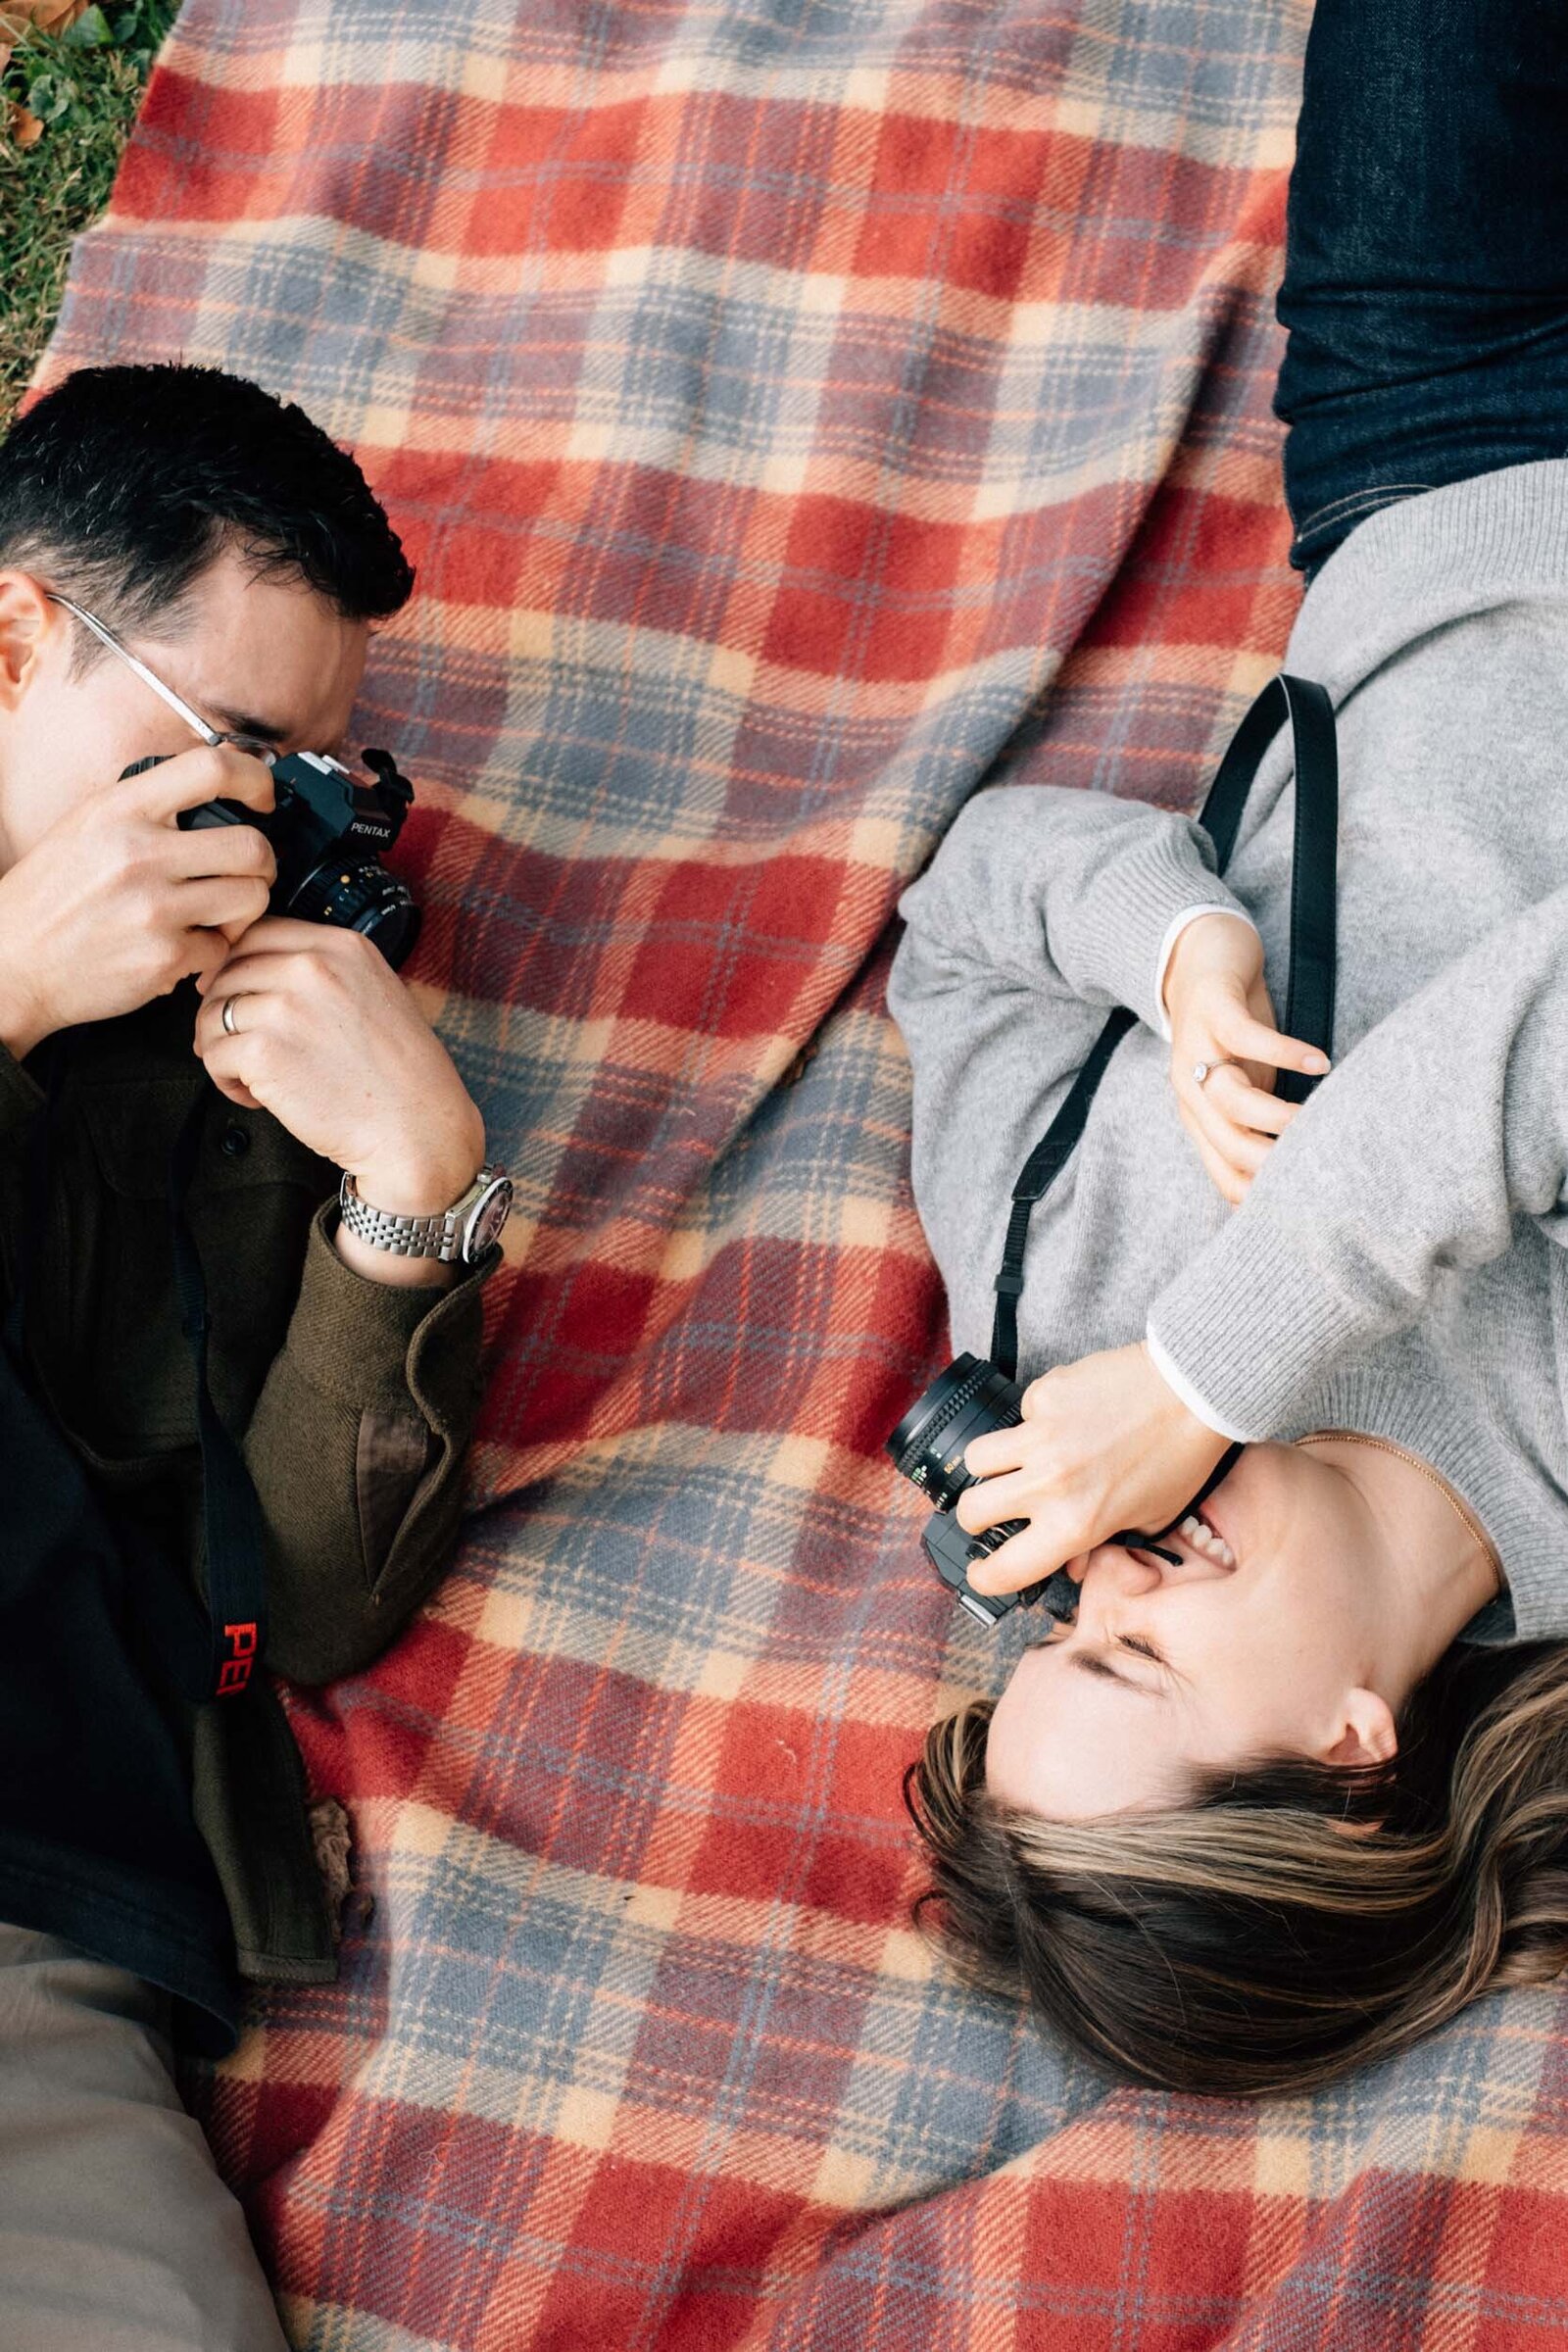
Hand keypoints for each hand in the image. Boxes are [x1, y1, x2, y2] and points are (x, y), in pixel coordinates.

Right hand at [0, 745, 275, 1057]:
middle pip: (253, 846)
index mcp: (121, 809)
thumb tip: (214, 785)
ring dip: (244, 910)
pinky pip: (223, 947)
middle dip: (262, 863)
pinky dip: (212, 951)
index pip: (212, 768)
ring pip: (252, 898)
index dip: (255, 778)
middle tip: (248, 873)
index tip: (262, 797)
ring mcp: (154, 907)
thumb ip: (147, 806)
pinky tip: (184, 947)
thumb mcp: (87, 826)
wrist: (13, 962)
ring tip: (216, 914)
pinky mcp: (165, 957)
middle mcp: (139, 853)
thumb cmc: (51, 896)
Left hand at [194, 918, 484, 1213]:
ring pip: (213, 1013)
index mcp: (343, 947)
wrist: (418, 1130)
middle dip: (221, 1009)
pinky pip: (214, 1055)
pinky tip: (257, 1096)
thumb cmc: (404, 1077)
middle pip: (228, 971)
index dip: (237, 966)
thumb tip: (259, 975)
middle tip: (235, 1043)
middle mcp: (313, 967)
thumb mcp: (379, 994)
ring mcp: (286, 1007)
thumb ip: (326, 974)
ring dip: (221, 1047)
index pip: (259, 933)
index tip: (237, 993)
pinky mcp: (264, 1052)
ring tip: (251, 1076)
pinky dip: (227, 1081)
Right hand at [953, 1341, 1229, 1595]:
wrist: (1193, 1391)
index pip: (1006, 1569)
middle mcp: (1050, 1482)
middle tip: (993, 1513)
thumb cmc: (1180, 1457)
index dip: (985, 1579)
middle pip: (972, 1512)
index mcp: (1077, 1523)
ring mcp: (1041, 1435)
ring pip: (976, 1459)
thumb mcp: (1150, 1520)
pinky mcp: (1044, 1394)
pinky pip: (1019, 1413)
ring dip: (989, 1468)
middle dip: (977, 1519)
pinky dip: (1033, 1421)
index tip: (984, 1573)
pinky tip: (1065, 1418)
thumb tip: (1069, 1561)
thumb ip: (1102, 1545)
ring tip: (1013, 1464)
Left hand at [1163, 912, 1328, 1205]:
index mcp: (1199, 1117)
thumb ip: (1263, 1122)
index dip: (1260, 1196)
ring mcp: (1198, 1049)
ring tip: (1318, 1121)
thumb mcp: (1247, 1083)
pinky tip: (1320, 1062)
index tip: (1304, 1209)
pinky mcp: (1213, 1010)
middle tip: (1319, 1171)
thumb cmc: (1233, 1030)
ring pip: (1231, 1099)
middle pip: (1227, 1144)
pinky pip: (1248, 1038)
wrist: (1201, 956)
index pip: (1224, 1173)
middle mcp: (1191, 1090)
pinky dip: (1286, 1053)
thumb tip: (1302, 1163)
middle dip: (1271, 1163)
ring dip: (1277, 1115)